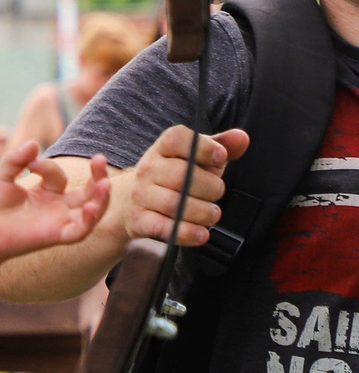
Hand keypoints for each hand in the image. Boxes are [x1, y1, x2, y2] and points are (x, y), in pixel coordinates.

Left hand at [0, 139, 112, 265]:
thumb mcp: (0, 177)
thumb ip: (15, 160)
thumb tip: (33, 142)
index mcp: (45, 193)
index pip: (58, 176)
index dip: (48, 166)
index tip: (30, 163)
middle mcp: (56, 207)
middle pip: (88, 192)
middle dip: (97, 175)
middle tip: (100, 158)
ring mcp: (58, 222)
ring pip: (92, 211)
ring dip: (101, 198)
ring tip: (105, 182)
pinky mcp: (54, 236)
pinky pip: (79, 231)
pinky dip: (88, 221)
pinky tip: (90, 207)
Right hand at [120, 124, 248, 246]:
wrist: (130, 201)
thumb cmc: (173, 176)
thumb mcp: (196, 158)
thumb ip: (221, 146)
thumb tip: (242, 138)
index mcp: (162, 148)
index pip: (177, 139)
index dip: (203, 147)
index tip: (221, 157)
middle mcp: (148, 169)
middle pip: (181, 176)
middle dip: (210, 188)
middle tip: (217, 194)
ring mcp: (141, 195)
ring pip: (175, 204)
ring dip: (202, 213)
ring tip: (212, 214)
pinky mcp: (139, 220)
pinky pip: (163, 228)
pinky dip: (186, 233)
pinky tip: (201, 234)